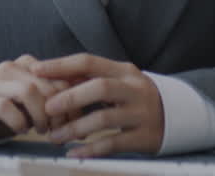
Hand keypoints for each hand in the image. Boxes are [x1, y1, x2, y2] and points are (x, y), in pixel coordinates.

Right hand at [0, 54, 70, 144]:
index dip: (71, 99)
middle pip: (44, 84)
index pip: (57, 76)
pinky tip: (22, 129)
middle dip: (57, 110)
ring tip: (42, 130)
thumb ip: (55, 99)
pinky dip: (19, 122)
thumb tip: (81, 110)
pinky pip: (6, 107)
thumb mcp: (35, 101)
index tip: (75, 120)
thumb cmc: (13, 109)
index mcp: (27, 63)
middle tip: (59, 129)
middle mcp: (11, 68)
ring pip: (27, 91)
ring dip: (40, 116)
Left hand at [31, 53, 164, 157]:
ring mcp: (141, 113)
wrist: (177, 115)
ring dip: (75, 128)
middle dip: (70, 98)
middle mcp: (133, 89)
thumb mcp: (119, 81)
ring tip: (55, 136)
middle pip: (99, 87)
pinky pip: (114, 144)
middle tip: (47, 109)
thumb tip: (51, 78)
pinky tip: (74, 152)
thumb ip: (90, 79)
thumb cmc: (135, 97)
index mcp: (123, 71)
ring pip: (104, 119)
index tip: (37, 70)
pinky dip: (91, 149)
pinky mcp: (144, 137)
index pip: (88, 62)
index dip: (60, 66)